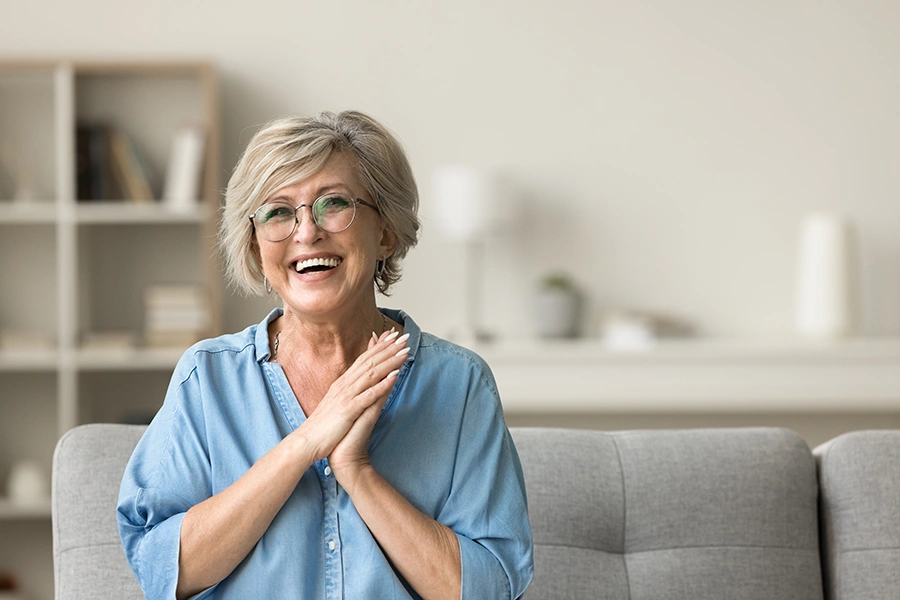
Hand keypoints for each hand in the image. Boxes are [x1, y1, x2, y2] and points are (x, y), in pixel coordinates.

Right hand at [296, 329, 408, 462]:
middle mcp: (344, 385)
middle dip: (388, 348)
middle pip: (369, 362)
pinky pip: (369, 394)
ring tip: (405, 351)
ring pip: (371, 374)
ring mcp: (346, 396)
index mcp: (342, 383)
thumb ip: (349, 389)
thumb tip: (359, 380)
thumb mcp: (337, 403)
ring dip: (389, 361)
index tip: (393, 335)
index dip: (379, 346)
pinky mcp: (348, 409)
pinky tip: (395, 375)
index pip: (363, 359)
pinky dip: (383, 384)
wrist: (307, 442)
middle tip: (404, 337)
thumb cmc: (324, 426)